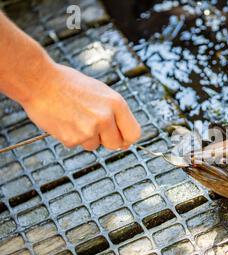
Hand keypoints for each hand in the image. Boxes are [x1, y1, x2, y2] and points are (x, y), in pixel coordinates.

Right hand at [22, 62, 140, 150]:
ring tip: (74, 117)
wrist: (40, 81)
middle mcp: (106, 117)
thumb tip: (126, 138)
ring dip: (86, 137)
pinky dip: (71, 136)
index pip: (134, 133)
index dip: (127, 138)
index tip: (121, 138)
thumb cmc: (70, 85)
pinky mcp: (73, 138)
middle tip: (92, 126)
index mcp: (116, 104)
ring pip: (95, 146)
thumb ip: (115, 113)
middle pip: (116, 144)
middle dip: (106, 140)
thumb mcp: (101, 93)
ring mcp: (89, 129)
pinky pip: (77, 145)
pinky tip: (64, 120)